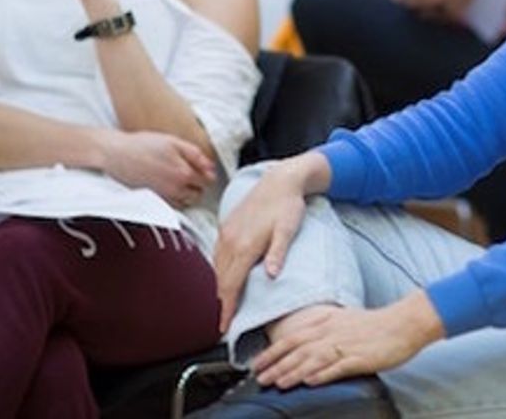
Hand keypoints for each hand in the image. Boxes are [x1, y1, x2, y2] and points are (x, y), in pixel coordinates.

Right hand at [99, 128, 214, 207]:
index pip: (208, 181)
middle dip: (198, 184)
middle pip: (199, 193)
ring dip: (188, 192)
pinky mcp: (153, 200)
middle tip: (191, 171)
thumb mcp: (174, 142)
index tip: (201, 167)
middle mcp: (176, 190)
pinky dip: (176, 199)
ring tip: (179, 179)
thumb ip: (196, 155)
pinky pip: (173, 205)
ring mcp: (164, 197)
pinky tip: (169, 186)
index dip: (207, 173)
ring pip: (186, 202)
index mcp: (184, 174)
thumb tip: (211, 167)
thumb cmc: (144, 145)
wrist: (116, 154)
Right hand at [214, 154, 326, 331]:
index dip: (227, 308)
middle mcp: (230, 240)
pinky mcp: (226, 226)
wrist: (280, 180)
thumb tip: (271, 276)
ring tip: (225, 304)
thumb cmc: (288, 205)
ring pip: (217, 268)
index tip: (224, 326)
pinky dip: (220, 270)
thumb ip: (278, 252)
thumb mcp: (288, 229)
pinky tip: (225, 276)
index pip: (231, 285)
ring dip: (220, 286)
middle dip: (222, 302)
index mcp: (244, 245)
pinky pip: (217, 255)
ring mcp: (226, 233)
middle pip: (221, 280)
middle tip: (225, 321)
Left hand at [250, 293, 444, 388]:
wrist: (404, 323)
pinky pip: (337, 367)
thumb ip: (324, 325)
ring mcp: (345, 346)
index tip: (256, 364)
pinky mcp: (359, 358)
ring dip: (293, 372)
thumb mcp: (344, 318)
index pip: (292, 338)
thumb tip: (305, 336)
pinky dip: (322, 374)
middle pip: (298, 350)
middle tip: (260, 378)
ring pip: (313, 359)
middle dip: (276, 365)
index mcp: (327, 323)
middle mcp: (332, 333)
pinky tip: (310, 382)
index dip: (272, 351)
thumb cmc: (376, 324)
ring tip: (278, 383)